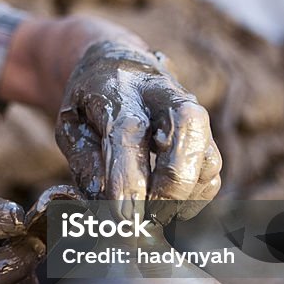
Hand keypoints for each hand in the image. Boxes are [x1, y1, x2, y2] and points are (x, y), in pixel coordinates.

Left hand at [55, 41, 221, 221]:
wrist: (118, 66)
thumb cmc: (89, 104)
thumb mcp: (71, 128)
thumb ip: (86, 165)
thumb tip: (106, 207)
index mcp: (118, 89)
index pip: (128, 131)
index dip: (128, 177)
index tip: (123, 215)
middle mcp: (162, 94)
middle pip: (186, 127)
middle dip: (171, 182)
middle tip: (148, 217)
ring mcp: (190, 112)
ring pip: (207, 152)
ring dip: (185, 196)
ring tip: (154, 216)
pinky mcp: (203, 132)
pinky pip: (212, 170)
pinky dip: (196, 196)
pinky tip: (170, 207)